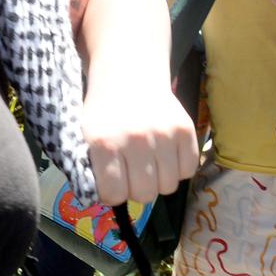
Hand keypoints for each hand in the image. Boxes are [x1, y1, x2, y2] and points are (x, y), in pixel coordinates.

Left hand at [83, 87, 198, 205]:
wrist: (129, 74)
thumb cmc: (105, 112)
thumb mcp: (86, 138)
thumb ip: (93, 171)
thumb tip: (108, 200)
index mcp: (104, 143)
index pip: (114, 194)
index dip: (112, 192)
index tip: (112, 181)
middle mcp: (136, 140)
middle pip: (145, 194)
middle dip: (137, 187)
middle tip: (132, 171)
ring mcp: (164, 134)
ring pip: (168, 186)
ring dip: (159, 180)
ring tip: (150, 162)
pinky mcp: (186, 128)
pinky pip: (189, 170)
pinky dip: (179, 168)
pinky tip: (167, 155)